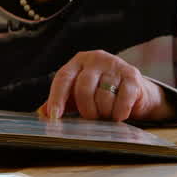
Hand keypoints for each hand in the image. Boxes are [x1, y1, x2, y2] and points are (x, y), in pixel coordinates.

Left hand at [38, 50, 174, 122]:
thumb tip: (42, 114)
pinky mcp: (132, 75)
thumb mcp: (77, 95)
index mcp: (78, 62)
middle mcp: (95, 59)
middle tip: (91, 118)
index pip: (62, 78)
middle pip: (83, 88)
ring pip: (104, 96)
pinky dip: (119, 112)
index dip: (57, 98)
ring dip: (104, 112)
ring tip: (106, 114)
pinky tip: (119, 115)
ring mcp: (115, 65)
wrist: (134, 90)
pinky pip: (123, 99)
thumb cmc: (99, 92)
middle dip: (86, 109)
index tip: (54, 117)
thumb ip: (59, 102)